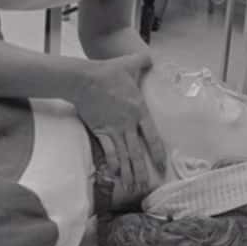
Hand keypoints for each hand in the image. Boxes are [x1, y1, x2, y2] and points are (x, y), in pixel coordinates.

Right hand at [72, 53, 166, 195]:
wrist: (85, 79)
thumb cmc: (108, 71)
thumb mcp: (130, 63)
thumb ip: (143, 61)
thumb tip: (151, 57)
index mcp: (139, 110)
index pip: (152, 136)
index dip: (157, 153)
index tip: (161, 166)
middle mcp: (128, 123)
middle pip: (138, 153)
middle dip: (142, 172)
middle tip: (146, 187)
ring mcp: (113, 129)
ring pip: (124, 156)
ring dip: (128, 173)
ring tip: (132, 188)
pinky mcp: (99, 130)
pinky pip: (107, 151)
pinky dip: (112, 164)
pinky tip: (114, 175)